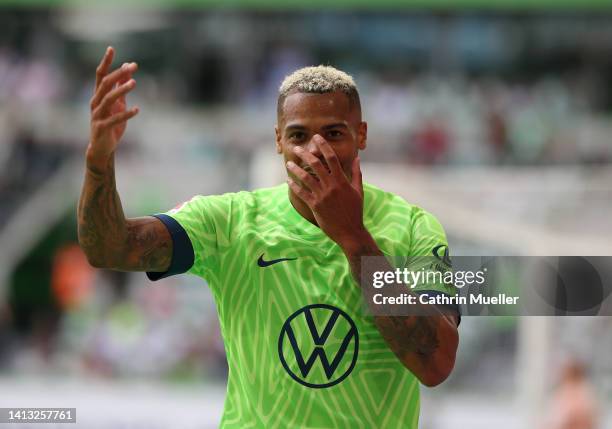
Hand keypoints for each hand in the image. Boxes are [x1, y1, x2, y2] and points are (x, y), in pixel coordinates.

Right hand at [88, 47, 138, 166]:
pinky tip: (137, 110)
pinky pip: (114, 119)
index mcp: (98, 96)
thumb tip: (128, 70)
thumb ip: (121, 88)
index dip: (105, 62)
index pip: (100, 75)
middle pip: (105, 84)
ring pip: (108, 99)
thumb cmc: (110, 124)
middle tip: (132, 66)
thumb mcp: (118, 105)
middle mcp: (95, 103)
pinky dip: (126, 114)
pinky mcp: (102, 127)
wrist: (102, 148)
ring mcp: (97, 115)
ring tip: (134, 83)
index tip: (111, 49)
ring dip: (122, 90)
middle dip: (118, 74)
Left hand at [287, 136, 367, 248]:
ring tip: (289, 163)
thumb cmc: (355, 211)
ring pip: (305, 178)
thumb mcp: (358, 191)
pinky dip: (294, 186)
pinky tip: (288, 180)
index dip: (323, 146)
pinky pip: (301, 193)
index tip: (317, 137)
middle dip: (305, 154)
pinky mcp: (315, 206)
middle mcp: (331, 186)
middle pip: (316, 164)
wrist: (350, 231)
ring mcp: (322, 196)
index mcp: (341, 181)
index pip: (331, 158)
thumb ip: (356, 174)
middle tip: (298, 148)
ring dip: (295, 169)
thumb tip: (357, 159)